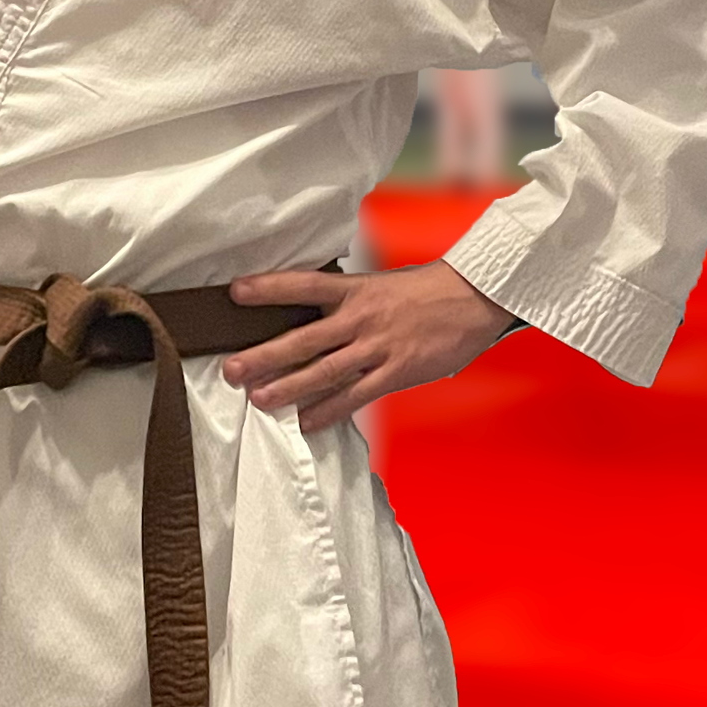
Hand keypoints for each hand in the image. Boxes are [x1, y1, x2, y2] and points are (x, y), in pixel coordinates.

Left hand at [223, 260, 519, 434]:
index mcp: (356, 290)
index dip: (269, 288)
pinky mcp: (396, 372)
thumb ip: (346, 301)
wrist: (474, 300)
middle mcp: (362, 318)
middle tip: (232, 369)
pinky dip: (329, 411)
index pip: (304, 285)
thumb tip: (307, 314)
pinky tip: (306, 422)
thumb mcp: (380, 284)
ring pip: (325, 372)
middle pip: (304, 339)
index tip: (236, 292)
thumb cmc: (425, 291)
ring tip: (259, 400)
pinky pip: (356, 396)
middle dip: (265, 355)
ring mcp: (378, 348)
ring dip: (289, 388)